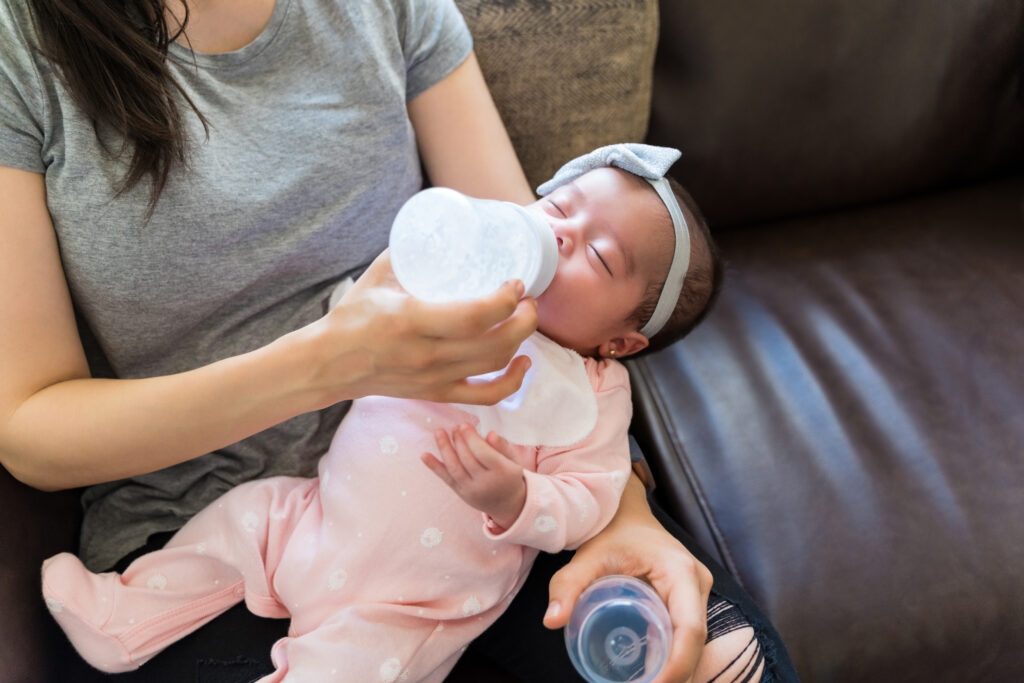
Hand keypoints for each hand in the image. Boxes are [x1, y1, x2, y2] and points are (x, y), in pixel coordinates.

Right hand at [301, 251, 537, 405]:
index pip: (475, 316)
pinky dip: (512, 383)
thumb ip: (411, 251)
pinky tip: (523, 363)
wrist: (330, 364)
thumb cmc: (353, 315)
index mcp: (412, 320)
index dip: (506, 300)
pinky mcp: (437, 393)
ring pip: (496, 365)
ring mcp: (434, 378)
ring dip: (521, 341)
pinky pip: (486, 397)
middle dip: (525, 319)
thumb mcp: (378, 275)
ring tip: (524, 319)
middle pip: (496, 342)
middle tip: (528, 298)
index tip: (516, 282)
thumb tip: (444, 227)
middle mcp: (428, 354)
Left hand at [421, 424, 526, 528]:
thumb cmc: (509, 475)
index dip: (472, 438)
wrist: (507, 503)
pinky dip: (434, 467)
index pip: (483, 453)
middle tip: (455, 427)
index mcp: (502, 472)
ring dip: (444, 449)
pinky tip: (424, 455)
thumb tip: (490, 433)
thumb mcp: (513, 459)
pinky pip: (446, 479)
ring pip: (455, 468)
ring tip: (439, 432)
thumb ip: (503, 446)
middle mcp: (486, 483)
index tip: (464, 425)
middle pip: (467, 459)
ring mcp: (471, 490)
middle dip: (459, 441)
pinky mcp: (461, 493)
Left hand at [543, 477, 712, 682]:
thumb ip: (568, 585)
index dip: (677, 665)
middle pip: (697, 641)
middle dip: (677, 673)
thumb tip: (552, 621)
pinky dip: (674, 656)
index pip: (690, 629)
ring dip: (677, 667)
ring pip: (696, 641)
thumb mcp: (588, 557)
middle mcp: (697, 581)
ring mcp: (697, 590)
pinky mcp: (691, 597)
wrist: (625, 511)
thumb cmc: (610, 531)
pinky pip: (688, 633)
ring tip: (646, 682)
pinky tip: (652, 673)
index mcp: (681, 571)